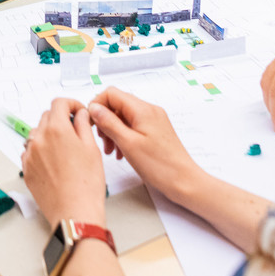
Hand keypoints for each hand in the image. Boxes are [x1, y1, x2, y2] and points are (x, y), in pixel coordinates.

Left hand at [22, 98, 107, 227]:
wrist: (75, 213)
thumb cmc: (86, 185)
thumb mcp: (92, 149)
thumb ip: (83, 125)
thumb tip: (80, 114)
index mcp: (57, 129)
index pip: (59, 103)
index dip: (71, 104)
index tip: (78, 111)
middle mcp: (39, 139)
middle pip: (47, 116)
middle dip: (61, 119)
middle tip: (74, 131)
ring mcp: (30, 154)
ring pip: (38, 134)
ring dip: (49, 134)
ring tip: (65, 150)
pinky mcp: (27, 169)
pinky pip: (31, 151)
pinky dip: (41, 151)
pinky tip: (55, 162)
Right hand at [85, 86, 201, 202]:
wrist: (183, 181)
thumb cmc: (160, 166)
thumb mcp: (128, 143)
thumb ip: (109, 123)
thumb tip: (94, 108)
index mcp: (143, 110)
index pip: (111, 94)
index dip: (97, 105)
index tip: (91, 122)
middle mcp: (149, 110)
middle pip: (117, 105)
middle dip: (105, 121)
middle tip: (102, 140)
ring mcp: (154, 120)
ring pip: (124, 117)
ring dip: (113, 130)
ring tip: (111, 150)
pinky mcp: (155, 131)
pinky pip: (133, 126)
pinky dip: (123, 136)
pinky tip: (121, 151)